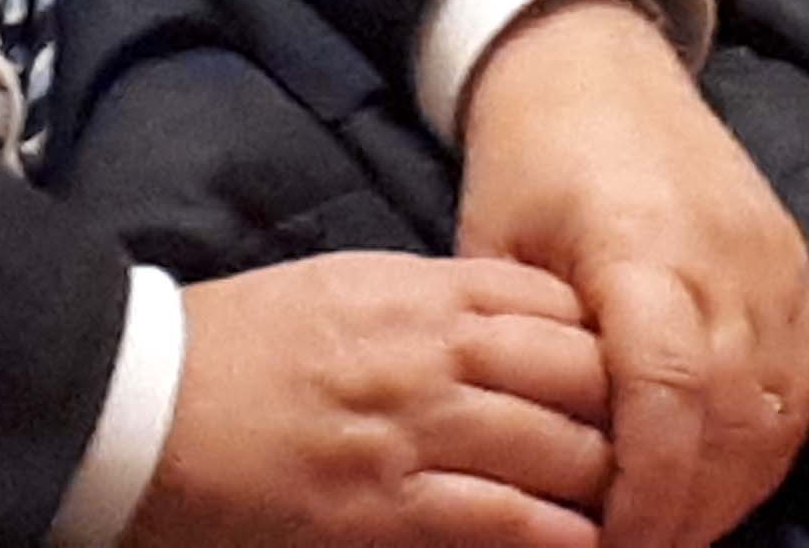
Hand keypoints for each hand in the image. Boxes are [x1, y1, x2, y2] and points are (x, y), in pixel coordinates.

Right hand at [127, 252, 612, 547]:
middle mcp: (432, 353)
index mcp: (422, 290)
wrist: (144, 401)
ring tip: (642, 507)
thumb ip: (433, 301)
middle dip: (631, 414)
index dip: (614, 341)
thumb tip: (509, 319)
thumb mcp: (346, 286)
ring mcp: (412, 432)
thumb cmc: (239, 343)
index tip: (639, 373)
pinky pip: (503, 523)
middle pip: (580, 374)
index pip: (559, 303)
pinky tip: (589, 546)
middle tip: (665, 450)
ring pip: (560, 450)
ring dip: (610, 484)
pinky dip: (557, 537)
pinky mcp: (384, 509)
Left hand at [455, 0, 808, 547]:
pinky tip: (713, 484)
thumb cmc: (527, 158)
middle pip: (731, 419)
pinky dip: (762, 449)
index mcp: (639, 241)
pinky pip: (800, 387)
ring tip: (671, 533)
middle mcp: (725, 254)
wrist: (598, 60)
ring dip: (728, 491)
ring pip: (777, 414)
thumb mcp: (492, 250)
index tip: (609, 545)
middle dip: (688, 510)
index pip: (667, 390)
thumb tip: (526, 478)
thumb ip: (521, 357)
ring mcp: (773, 261)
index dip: (646, 487)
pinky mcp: (796, 268)